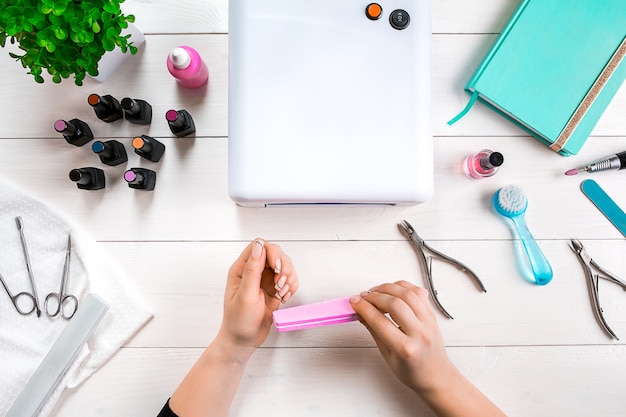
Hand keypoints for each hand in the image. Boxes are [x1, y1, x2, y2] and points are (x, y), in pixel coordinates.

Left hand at [216, 239, 298, 359]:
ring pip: (285, 265)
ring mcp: (265, 280)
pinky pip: (289, 279)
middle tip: (280, 285)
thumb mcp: (245, 295)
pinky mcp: (274, 289)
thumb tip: (259, 246)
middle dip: (284, 267)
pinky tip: (284, 298)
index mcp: (241, 269)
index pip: (260, 245)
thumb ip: (252, 270)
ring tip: (281, 293)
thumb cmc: (239, 321)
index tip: (277, 269)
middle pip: (276, 253)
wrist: (243, 341)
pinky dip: (291, 286)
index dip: (272, 253)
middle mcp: (253, 271)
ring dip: (289, 278)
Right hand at [349, 281, 452, 393]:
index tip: (354, 302)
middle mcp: (420, 333)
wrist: (435, 375)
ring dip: (389, 288)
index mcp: (406, 349)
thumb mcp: (387, 356)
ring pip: (408, 294)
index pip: (380, 321)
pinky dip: (404, 286)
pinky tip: (393, 289)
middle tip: (363, 296)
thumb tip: (361, 312)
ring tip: (376, 291)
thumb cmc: (413, 371)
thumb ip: (374, 331)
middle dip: (375, 296)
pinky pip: (418, 293)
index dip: (364, 308)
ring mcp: (429, 323)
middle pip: (395, 304)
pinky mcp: (432, 315)